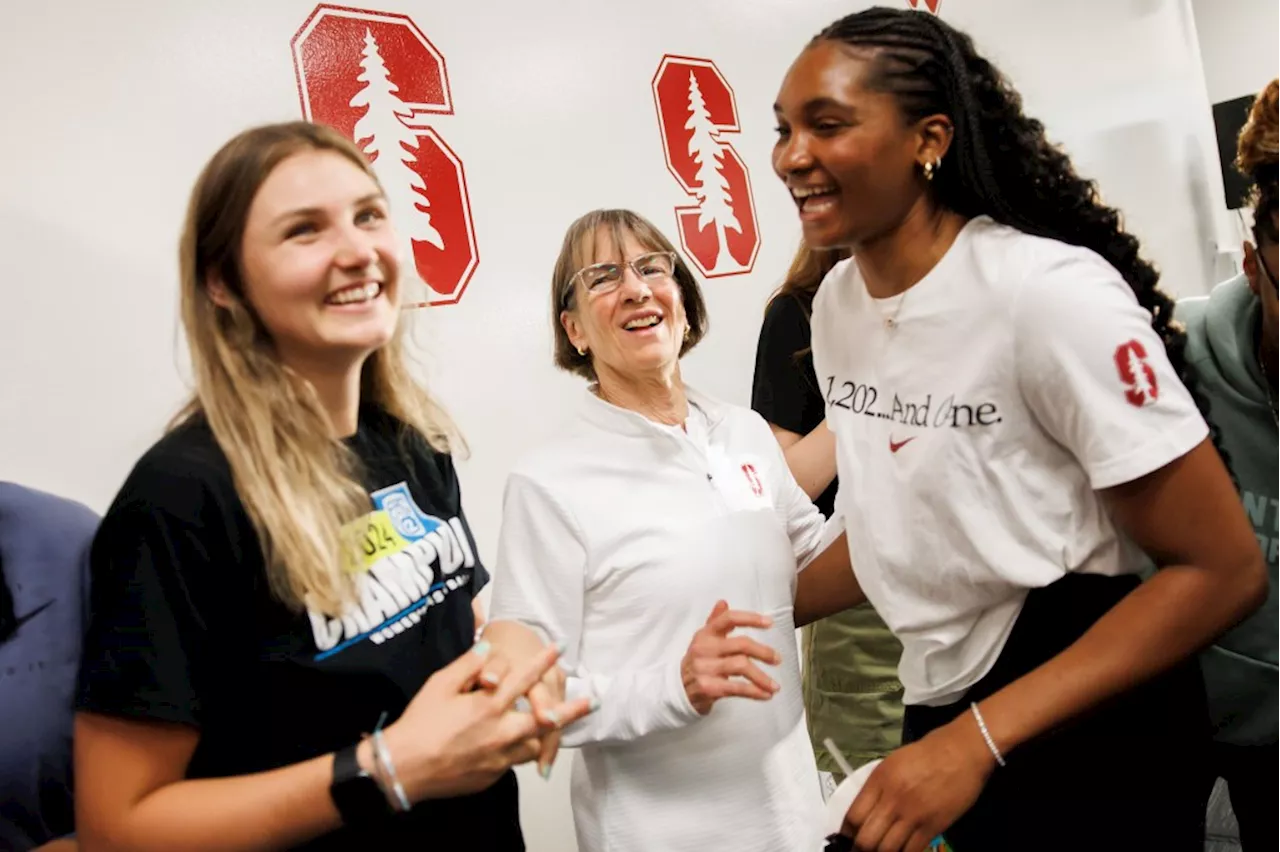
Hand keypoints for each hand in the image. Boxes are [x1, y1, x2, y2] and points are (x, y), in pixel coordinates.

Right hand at [381, 641, 594, 800]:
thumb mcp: (439, 684)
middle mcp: (500, 731)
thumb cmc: (419, 723)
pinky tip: (518, 745)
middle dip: (571, 709)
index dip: (543, 661)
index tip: (560, 647)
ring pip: (534, 744)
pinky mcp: (492, 775)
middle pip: (546, 719)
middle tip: (592, 701)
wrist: (404, 768)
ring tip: (556, 725)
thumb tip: (488, 648)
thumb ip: (468, 665)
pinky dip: (520, 751)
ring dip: (545, 734)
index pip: (523, 678)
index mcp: (488, 705)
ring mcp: (498, 757)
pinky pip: (515, 762)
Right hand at [681, 600, 779, 714]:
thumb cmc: (697, 662)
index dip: (750, 619)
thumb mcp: (702, 640)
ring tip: (775, 685)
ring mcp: (705, 668)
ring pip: (741, 666)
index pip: (729, 619)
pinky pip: (737, 688)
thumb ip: (714, 621)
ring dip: (762, 677)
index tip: (769, 623)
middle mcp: (704, 648)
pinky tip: (765, 694)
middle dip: (763, 652)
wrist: (677, 691)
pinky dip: (755, 692)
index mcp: (705, 634)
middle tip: (777, 659)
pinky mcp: (708, 687)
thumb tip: (723, 602)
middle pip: (741, 644)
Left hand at [842, 714, 995, 851]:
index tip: (846, 839)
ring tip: (881, 851)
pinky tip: (901, 851)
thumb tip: (866, 811)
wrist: (961, 752)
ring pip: (887, 849)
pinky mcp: (933, 826)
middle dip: (861, 849)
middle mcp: (892, 800)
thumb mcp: (892, 764)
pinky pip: (912, 850)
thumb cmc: (926, 753)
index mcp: (879, 781)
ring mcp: (913, 815)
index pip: (853, 816)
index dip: (846, 833)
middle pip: (867, 838)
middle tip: (863, 850)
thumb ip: (877, 787)